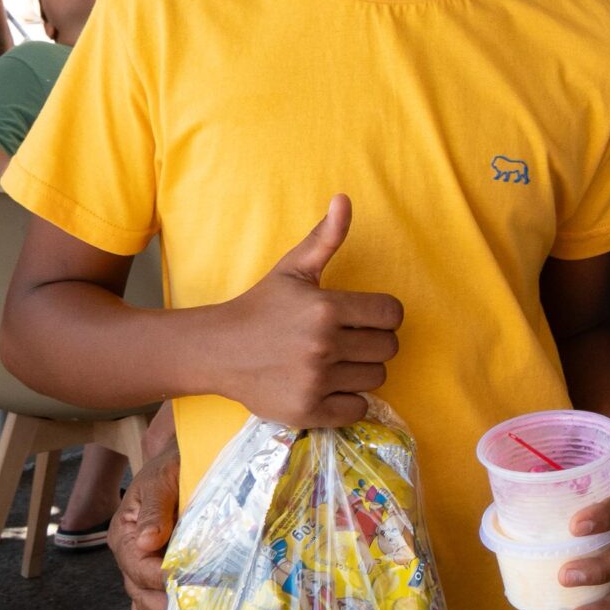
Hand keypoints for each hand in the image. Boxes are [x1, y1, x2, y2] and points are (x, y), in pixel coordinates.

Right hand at [111, 440, 180, 609]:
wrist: (180, 463)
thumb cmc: (171, 468)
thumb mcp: (162, 479)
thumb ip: (156, 510)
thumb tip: (148, 542)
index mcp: (124, 535)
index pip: (139, 567)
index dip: (162, 580)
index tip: (190, 586)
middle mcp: (130, 558)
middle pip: (140, 594)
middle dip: (168, 607)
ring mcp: (142, 571)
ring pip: (145, 608)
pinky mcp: (158, 579)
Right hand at [204, 196, 403, 427]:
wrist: (217, 350)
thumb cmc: (261, 306)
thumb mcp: (293, 269)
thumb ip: (325, 237)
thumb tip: (344, 199)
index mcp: (327, 308)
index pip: (391, 314)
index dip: (382, 315)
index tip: (363, 317)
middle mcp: (324, 345)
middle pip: (388, 348)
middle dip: (373, 342)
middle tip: (347, 340)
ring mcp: (315, 380)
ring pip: (376, 378)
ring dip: (361, 370)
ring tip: (334, 361)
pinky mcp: (307, 410)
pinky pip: (358, 409)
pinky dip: (349, 401)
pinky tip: (328, 386)